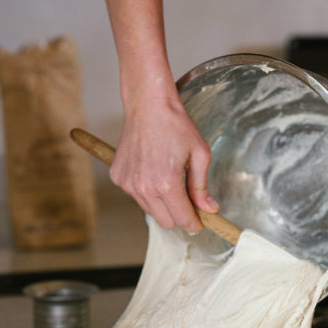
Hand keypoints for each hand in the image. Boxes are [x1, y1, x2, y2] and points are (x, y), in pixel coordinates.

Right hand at [110, 92, 218, 231]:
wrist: (147, 104)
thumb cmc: (176, 125)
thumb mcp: (199, 154)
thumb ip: (202, 186)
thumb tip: (209, 209)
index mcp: (167, 184)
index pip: (183, 220)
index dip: (194, 223)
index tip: (199, 221)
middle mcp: (144, 188)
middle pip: (166, 222)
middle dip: (178, 214)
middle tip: (186, 198)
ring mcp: (128, 184)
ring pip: (150, 210)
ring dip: (161, 203)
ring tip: (167, 178)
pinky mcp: (118, 177)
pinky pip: (136, 196)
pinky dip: (146, 190)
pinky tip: (151, 169)